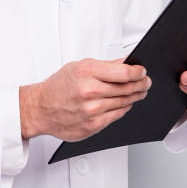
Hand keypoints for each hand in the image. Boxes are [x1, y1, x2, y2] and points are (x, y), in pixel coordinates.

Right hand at [20, 59, 150, 140]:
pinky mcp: (93, 125)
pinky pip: (117, 115)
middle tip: (146, 81)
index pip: (124, 73)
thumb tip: (127, 62)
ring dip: (136, 96)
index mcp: (87, 72)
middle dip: (141, 84)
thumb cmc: (58, 86)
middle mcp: (90, 92)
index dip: (138, 72)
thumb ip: (105, 65)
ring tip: (139, 91)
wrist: (40, 108)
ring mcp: (92, 110)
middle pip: (127, 88)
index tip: (142, 71)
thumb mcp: (79, 66)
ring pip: (124, 102)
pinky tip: (126, 103)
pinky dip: (124, 108)